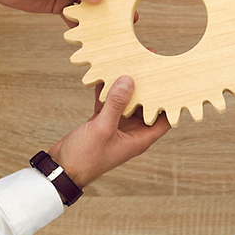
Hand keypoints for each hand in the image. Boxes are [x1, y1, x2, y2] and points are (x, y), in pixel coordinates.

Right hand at [49, 76, 170, 188]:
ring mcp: (116, 127)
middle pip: (145, 106)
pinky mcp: (101, 122)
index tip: (172, 83)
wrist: (61, 169)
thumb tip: (128, 80)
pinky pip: (108, 103)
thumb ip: (115, 104)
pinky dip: (107, 91)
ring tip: (130, 65)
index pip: (163, 119)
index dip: (169, 102)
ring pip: (126, 102)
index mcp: (139, 139)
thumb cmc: (85, 158)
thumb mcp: (103, 128)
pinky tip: (105, 75)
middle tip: (150, 66)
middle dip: (147, 88)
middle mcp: (131, 132)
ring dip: (126, 87)